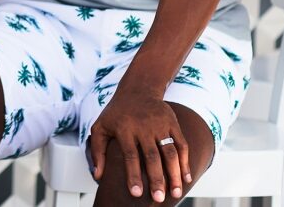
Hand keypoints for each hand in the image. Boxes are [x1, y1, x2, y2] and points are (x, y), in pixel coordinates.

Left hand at [88, 88, 190, 202]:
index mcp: (124, 128)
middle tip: (158, 199)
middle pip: (152, 156)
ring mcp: (160, 124)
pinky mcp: (172, 123)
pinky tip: (185, 178)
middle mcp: (143, 126)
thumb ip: (98, 151)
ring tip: (176, 193)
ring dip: (174, 174)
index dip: (133, 175)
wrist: (137, 89)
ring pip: (170, 152)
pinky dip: (185, 162)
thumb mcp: (100, 127)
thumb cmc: (116, 113)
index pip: (129, 155)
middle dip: (157, 179)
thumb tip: (98, 176)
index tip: (136, 193)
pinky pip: (181, 144)